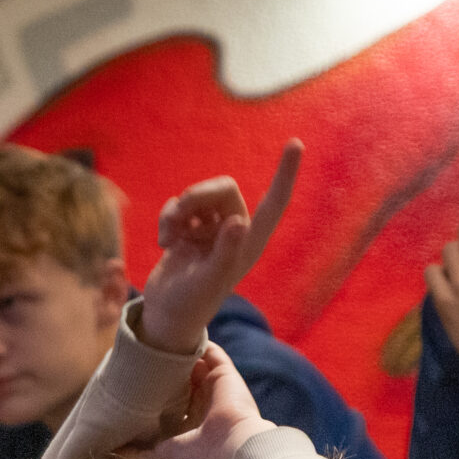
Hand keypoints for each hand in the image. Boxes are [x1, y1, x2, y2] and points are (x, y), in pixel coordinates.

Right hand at [140, 139, 301, 354]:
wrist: (164, 314)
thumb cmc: (191, 304)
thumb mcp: (208, 281)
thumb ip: (224, 252)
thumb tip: (237, 222)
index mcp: (249, 243)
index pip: (274, 203)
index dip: (285, 174)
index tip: (295, 143)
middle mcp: (234, 230)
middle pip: (222, 188)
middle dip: (196, 196)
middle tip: (178, 215)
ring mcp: (211, 227)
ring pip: (197, 195)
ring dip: (178, 211)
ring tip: (169, 237)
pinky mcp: (189, 227)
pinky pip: (178, 205)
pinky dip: (167, 220)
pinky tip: (164, 243)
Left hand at [151, 345, 272, 458]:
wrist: (232, 448)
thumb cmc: (199, 454)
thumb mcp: (164, 452)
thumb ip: (142, 450)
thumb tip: (115, 452)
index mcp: (193, 423)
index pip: (174, 402)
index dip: (159, 391)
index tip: (139, 381)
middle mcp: (205, 404)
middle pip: (185, 380)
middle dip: (168, 370)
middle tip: (147, 357)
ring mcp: (217, 388)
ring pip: (198, 365)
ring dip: (182, 354)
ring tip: (161, 340)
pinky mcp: (225, 374)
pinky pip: (213, 354)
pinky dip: (201, 344)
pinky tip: (182, 333)